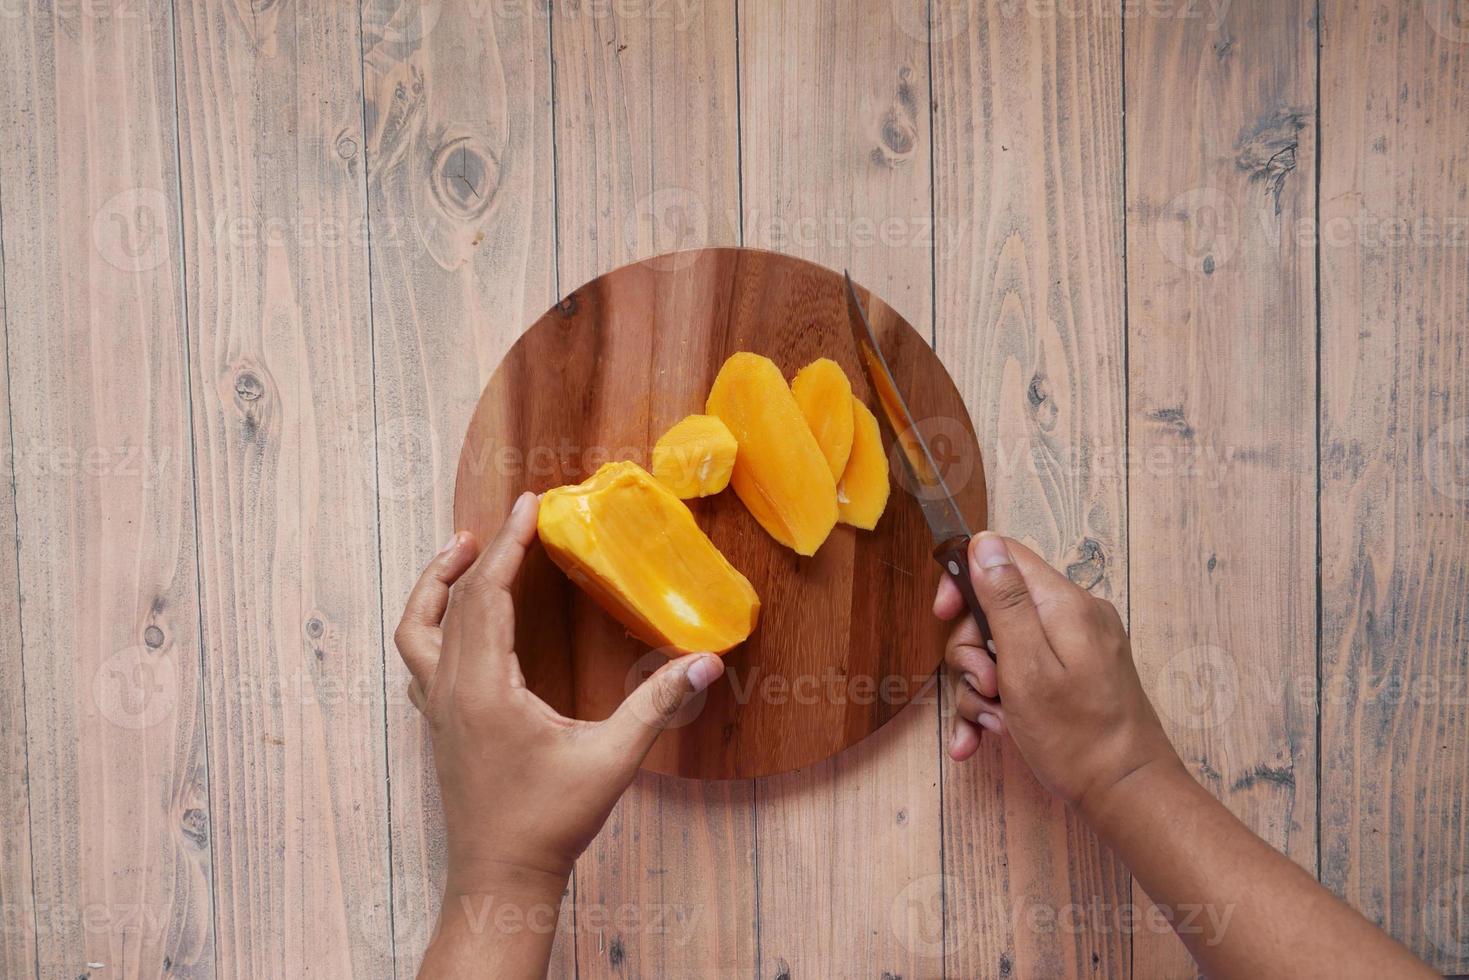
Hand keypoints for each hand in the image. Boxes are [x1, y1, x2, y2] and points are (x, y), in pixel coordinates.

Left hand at [394, 491, 723, 972]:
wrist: (500, 878)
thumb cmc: (551, 821)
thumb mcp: (611, 761)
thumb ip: (656, 707)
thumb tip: (706, 663)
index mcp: (485, 689)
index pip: (488, 596)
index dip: (510, 546)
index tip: (530, 505)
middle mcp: (451, 691)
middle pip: (454, 601)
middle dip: (484, 551)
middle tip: (516, 516)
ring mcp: (437, 709)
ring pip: (417, 627)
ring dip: (438, 582)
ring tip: (468, 550)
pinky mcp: (438, 724)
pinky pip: (419, 657)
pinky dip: (432, 622)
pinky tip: (459, 620)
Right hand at [935, 532, 1179, 815]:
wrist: (1127, 795)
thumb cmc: (1076, 737)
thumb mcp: (1027, 665)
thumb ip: (1004, 601)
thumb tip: (984, 542)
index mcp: (1064, 604)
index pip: (1003, 556)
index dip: (965, 580)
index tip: (943, 616)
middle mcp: (1072, 617)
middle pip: (995, 609)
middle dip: (972, 651)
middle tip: (983, 689)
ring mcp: (1073, 649)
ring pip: (1001, 649)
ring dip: (980, 687)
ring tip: (990, 723)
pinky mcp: (1071, 678)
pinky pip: (1021, 676)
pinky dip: (998, 704)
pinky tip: (982, 737)